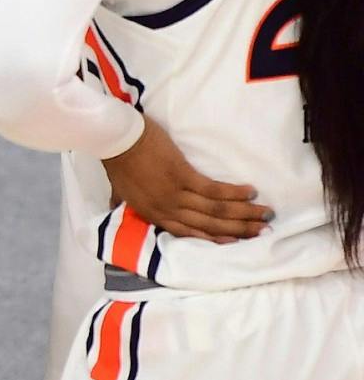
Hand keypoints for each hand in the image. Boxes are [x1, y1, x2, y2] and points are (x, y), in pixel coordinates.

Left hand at [101, 116, 270, 243]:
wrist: (114, 138)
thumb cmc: (116, 160)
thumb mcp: (118, 189)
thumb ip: (122, 202)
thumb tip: (116, 208)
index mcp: (152, 214)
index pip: (189, 233)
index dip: (215, 239)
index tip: (237, 241)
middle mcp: (167, 209)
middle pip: (209, 225)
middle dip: (239, 229)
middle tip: (263, 231)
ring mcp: (175, 194)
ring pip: (216, 210)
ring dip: (244, 213)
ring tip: (265, 214)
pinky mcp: (182, 175)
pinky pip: (213, 190)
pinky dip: (233, 192)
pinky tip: (250, 192)